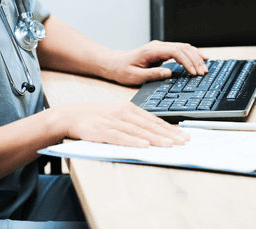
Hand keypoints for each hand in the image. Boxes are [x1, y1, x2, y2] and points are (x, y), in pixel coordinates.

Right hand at [53, 102, 190, 147]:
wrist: (71, 115)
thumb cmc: (95, 117)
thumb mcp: (117, 115)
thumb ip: (134, 123)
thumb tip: (152, 135)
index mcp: (129, 109)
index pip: (154, 120)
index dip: (170, 128)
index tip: (183, 135)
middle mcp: (124, 114)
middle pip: (150, 125)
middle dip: (169, 134)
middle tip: (184, 142)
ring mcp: (114, 122)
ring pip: (139, 131)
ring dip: (157, 139)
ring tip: (170, 145)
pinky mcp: (103, 131)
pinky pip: (121, 137)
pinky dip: (134, 142)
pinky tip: (144, 146)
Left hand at [106, 40, 208, 85]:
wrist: (115, 64)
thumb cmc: (123, 71)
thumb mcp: (135, 76)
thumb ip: (152, 74)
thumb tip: (169, 73)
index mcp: (151, 50)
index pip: (175, 51)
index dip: (187, 61)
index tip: (194, 72)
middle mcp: (157, 46)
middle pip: (182, 48)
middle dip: (195, 60)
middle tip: (203, 73)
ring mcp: (161, 47)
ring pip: (183, 47)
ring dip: (195, 56)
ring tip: (205, 68)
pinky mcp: (163, 51)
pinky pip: (180, 50)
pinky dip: (192, 54)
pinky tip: (201, 58)